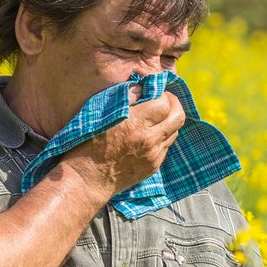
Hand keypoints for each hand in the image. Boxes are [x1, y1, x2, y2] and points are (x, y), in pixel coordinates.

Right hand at [62, 85, 183, 196]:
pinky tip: (148, 134)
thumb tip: (142, 87)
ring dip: (168, 121)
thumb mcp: (101, 113)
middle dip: (174, 104)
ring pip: (174, 132)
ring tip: (155, 117)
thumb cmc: (88, 143)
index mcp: (136, 123)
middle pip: (178, 117)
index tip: (154, 91)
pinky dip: (161, 137)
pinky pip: (166, 147)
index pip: (164, 103)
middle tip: (164, 100)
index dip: (162, 94)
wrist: (87, 179)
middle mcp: (149, 140)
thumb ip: (125, 97)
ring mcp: (154, 155)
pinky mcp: (153, 167)